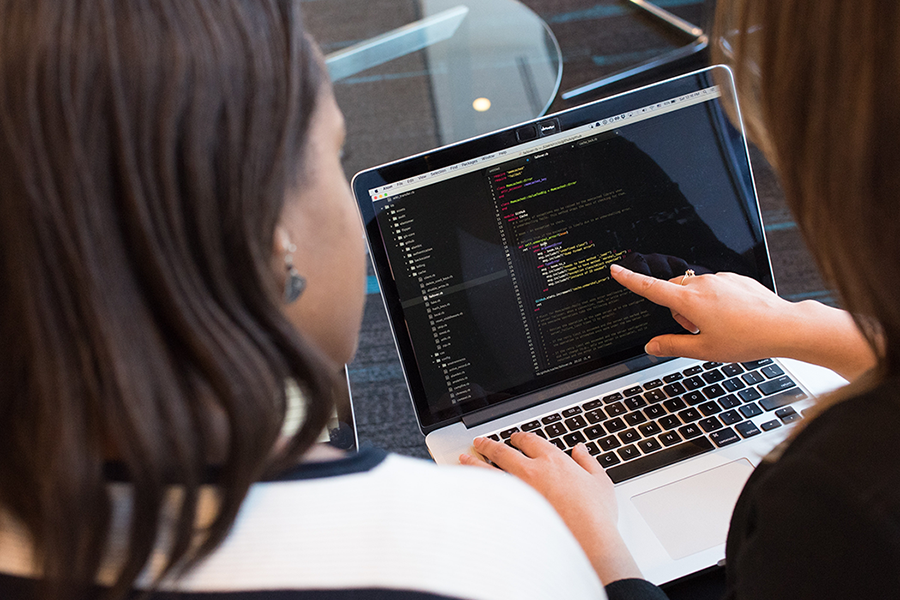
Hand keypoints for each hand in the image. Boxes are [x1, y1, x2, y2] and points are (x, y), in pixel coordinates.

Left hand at [459, 433, 641, 583]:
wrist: (587, 542)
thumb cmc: (595, 515)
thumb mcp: (600, 482)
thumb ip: (588, 462)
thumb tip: (580, 450)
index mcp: (553, 460)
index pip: (530, 441)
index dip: (520, 438)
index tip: (515, 439)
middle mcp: (531, 471)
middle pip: (503, 451)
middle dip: (489, 444)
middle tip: (480, 442)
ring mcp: (518, 491)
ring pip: (489, 470)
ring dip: (475, 462)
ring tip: (465, 458)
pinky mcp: (510, 511)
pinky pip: (488, 495)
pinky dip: (477, 488)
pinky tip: (469, 487)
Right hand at [610, 263, 875, 379]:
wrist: (783, 326)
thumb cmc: (746, 339)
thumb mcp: (704, 350)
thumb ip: (672, 346)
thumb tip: (651, 346)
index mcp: (689, 301)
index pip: (651, 288)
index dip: (630, 280)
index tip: (616, 270)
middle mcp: (702, 284)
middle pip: (674, 292)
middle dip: (677, 310)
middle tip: (697, 331)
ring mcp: (720, 279)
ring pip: (694, 290)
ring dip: (697, 306)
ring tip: (720, 326)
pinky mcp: (734, 278)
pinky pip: (714, 287)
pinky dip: (715, 301)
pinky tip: (733, 317)